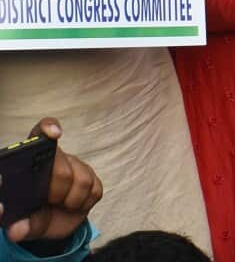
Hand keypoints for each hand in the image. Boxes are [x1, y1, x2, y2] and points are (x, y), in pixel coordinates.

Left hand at [2, 119, 102, 243]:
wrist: (50, 224)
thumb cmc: (29, 215)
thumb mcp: (18, 221)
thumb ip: (17, 223)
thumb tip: (17, 229)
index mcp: (29, 160)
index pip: (39, 133)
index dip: (48, 129)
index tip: (54, 134)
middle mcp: (55, 158)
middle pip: (62, 165)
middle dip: (56, 190)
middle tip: (47, 201)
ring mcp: (75, 166)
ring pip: (82, 179)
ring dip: (71, 200)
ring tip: (60, 205)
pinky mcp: (92, 179)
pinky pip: (95, 189)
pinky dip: (84, 203)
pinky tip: (73, 205)